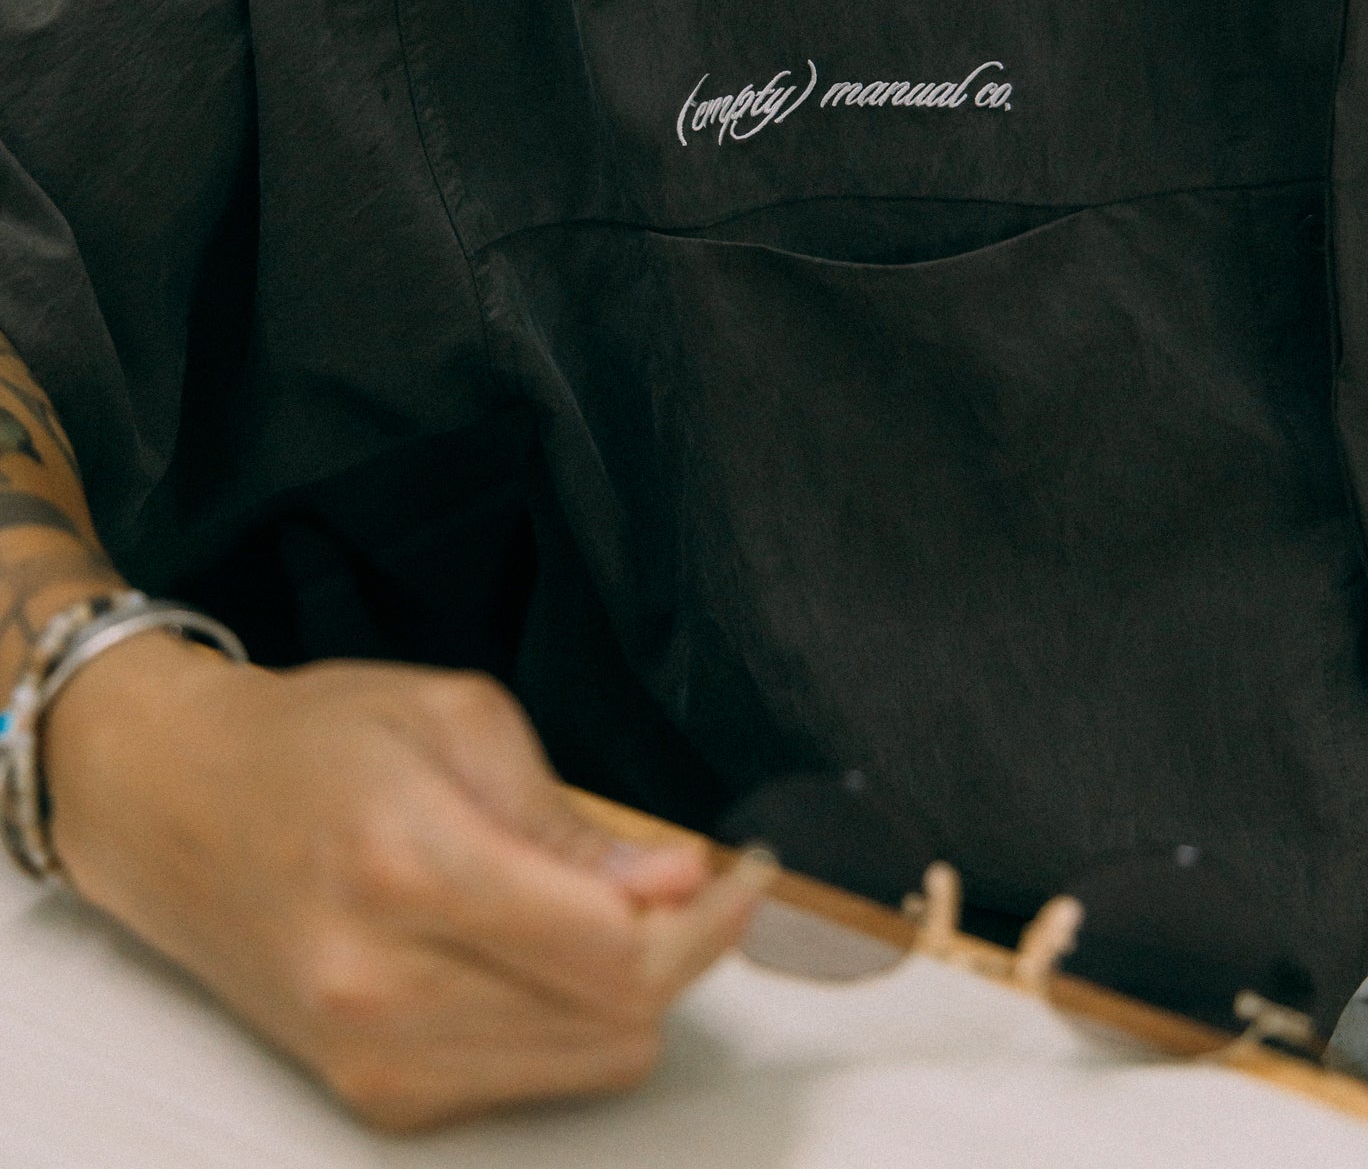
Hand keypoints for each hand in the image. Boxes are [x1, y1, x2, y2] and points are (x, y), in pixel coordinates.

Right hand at [43, 637, 768, 1130]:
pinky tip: (549, 951)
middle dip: (684, 949)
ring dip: (632, 992)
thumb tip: (672, 883)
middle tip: (693, 882)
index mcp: (410, 866)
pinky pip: (529, 1083)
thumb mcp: (456, 720)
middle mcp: (384, 985)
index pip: (618, 950)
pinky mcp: (372, 1095)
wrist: (172, 806)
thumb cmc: (310, 742)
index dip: (711, 917)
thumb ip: (570, 820)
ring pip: (588, 1064)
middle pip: (617, 1020)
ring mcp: (373, 1056)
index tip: (745, 872)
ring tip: (617, 907)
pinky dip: (569, 1024)